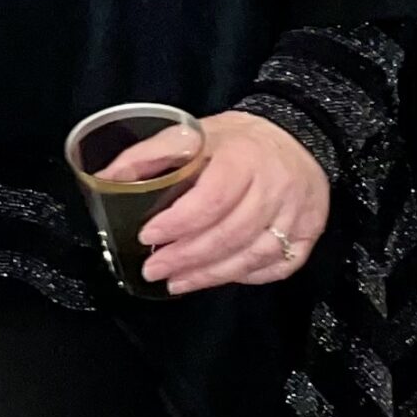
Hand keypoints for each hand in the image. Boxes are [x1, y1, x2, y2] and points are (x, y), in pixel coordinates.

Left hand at [115, 110, 329, 295]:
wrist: (296, 136)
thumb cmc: (236, 140)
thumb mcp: (192, 133)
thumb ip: (149, 155)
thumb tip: (106, 178)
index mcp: (244, 158)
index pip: (211, 199)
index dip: (177, 223)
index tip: (147, 236)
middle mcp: (275, 188)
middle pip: (230, 234)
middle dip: (187, 258)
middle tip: (153, 270)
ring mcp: (297, 214)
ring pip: (252, 256)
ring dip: (210, 275)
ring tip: (176, 282)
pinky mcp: (310, 233)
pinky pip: (277, 266)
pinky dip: (245, 277)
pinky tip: (217, 278)